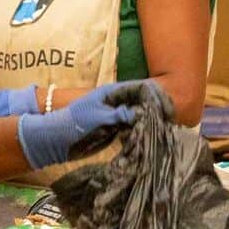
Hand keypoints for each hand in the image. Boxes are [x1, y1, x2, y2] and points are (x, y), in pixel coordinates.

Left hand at [16, 79, 169, 170]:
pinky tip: (150, 138)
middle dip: (156, 110)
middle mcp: (117, 101)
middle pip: (143, 101)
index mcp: (113, 92)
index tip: (166, 110)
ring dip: (150, 121)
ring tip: (164, 130)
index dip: (155, 97)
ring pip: (140, 115)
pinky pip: (133, 127)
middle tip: (168, 122)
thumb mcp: (101, 117)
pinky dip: (141, 131)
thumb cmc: (77, 124)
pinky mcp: (115, 128)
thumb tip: (143, 113)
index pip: (141, 89)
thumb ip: (121, 114)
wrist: (59, 139)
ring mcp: (116, 114)